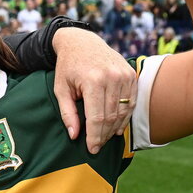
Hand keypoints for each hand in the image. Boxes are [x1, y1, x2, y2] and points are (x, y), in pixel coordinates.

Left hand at [52, 27, 135, 153]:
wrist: (82, 42)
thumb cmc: (68, 67)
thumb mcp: (60, 89)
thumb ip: (67, 113)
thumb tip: (74, 136)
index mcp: (93, 81)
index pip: (97, 118)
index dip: (94, 137)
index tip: (92, 150)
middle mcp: (112, 77)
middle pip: (111, 117)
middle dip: (103, 136)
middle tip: (97, 147)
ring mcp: (124, 75)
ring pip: (124, 111)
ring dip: (115, 128)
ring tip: (105, 138)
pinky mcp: (131, 74)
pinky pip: (132, 101)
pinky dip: (125, 116)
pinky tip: (116, 126)